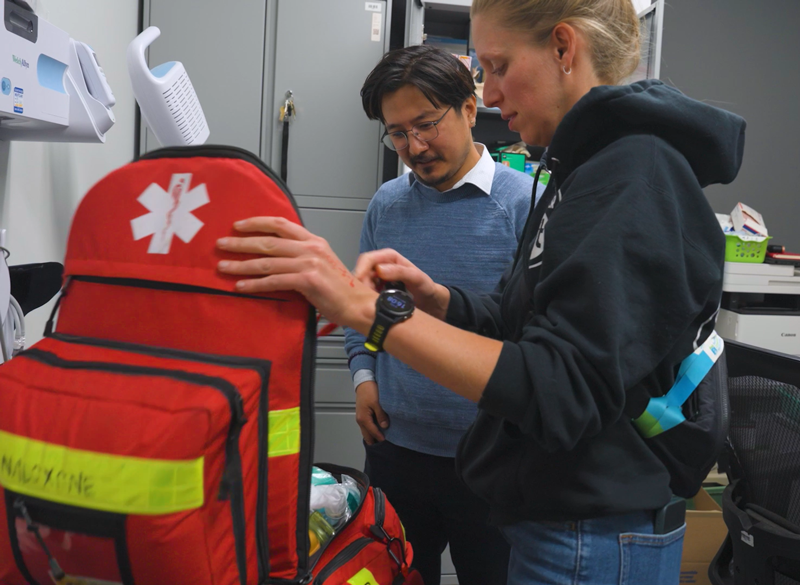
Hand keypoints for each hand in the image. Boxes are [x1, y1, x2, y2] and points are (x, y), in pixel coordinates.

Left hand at [216, 217, 375, 330]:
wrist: (357, 304)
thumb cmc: (339, 288)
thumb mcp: (321, 263)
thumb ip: (300, 255)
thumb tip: (274, 256)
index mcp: (313, 241)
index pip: (280, 224)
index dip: (256, 223)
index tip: (238, 225)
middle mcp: (310, 248)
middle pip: (268, 241)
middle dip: (241, 243)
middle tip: (221, 245)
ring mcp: (309, 263)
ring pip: (267, 262)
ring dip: (241, 265)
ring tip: (223, 267)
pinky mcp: (307, 281)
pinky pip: (274, 281)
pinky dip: (255, 284)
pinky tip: (241, 286)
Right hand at [354, 249, 449, 319]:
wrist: (429, 302)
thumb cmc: (425, 287)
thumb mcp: (416, 277)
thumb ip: (400, 272)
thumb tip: (379, 270)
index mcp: (388, 257)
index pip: (367, 259)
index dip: (361, 270)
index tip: (359, 285)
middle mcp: (380, 266)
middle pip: (361, 272)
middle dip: (360, 285)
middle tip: (366, 299)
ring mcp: (377, 280)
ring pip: (361, 284)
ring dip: (363, 294)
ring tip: (371, 303)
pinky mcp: (376, 291)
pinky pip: (365, 294)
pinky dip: (366, 300)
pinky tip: (372, 306)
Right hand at [355, 381, 388, 444]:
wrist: (364, 382)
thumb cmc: (370, 391)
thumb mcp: (377, 403)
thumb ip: (381, 416)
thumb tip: (384, 426)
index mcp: (363, 418)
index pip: (372, 432)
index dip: (379, 437)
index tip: (385, 441)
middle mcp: (360, 420)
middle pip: (366, 434)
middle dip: (373, 440)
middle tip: (380, 446)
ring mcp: (360, 417)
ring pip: (365, 430)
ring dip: (371, 435)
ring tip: (378, 440)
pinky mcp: (362, 413)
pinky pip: (366, 425)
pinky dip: (370, 429)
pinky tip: (375, 430)